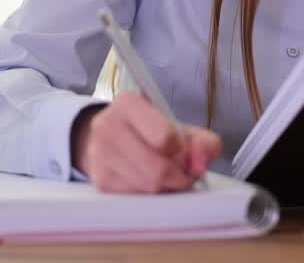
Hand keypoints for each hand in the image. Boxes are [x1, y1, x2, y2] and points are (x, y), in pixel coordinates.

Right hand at [70, 91, 221, 192]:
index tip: (181, 150)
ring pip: (148, 188)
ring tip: (166, 175)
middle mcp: (108, 126)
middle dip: (178, 177)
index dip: (182, 151)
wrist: (110, 138)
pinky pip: (138, 199)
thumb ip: (203, 142)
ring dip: (166, 188)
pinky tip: (149, 182)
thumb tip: (200, 163)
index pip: (165, 137)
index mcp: (128, 104)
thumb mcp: (179, 127)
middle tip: (182, 172)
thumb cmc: (150, 132)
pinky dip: (151, 196)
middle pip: (158, 170)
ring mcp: (101, 156)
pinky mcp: (101, 182)